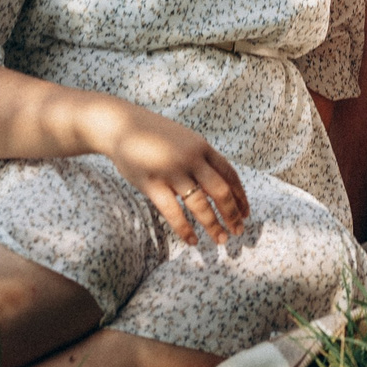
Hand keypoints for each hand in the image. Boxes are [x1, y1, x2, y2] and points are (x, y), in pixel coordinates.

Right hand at [103, 106, 248, 245]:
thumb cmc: (154, 135)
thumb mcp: (184, 140)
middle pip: (220, 191)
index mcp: (202, 147)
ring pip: (199, 204)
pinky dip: (185, 229)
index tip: (246, 213)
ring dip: (213, 225)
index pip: (229, 174)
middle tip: (238, 232)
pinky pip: (173, 211)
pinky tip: (192, 240)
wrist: (121, 125)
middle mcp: (191, 158)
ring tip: (221, 240)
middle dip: (232, 214)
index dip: (240, 196)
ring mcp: (171, 171)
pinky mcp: (152, 183)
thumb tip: (218, 184)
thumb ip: (200, 159)